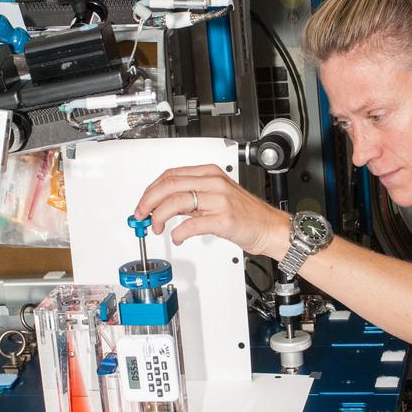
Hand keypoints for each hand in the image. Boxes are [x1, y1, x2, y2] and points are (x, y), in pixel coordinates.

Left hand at [134, 163, 289, 257]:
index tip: (143, 204)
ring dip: (159, 216)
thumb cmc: (245, 214)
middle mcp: (213, 183)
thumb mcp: (216, 196)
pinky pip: (191, 224)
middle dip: (148, 201)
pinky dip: (178, 233)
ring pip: (176, 201)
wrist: (270, 227)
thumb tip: (162, 205)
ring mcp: (219, 200)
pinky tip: (177, 237)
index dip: (150, 190)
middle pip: (169, 185)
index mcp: (210, 173)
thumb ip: (191, 198)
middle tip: (141, 215)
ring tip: (157, 227)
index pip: (170, 175)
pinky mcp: (223, 219)